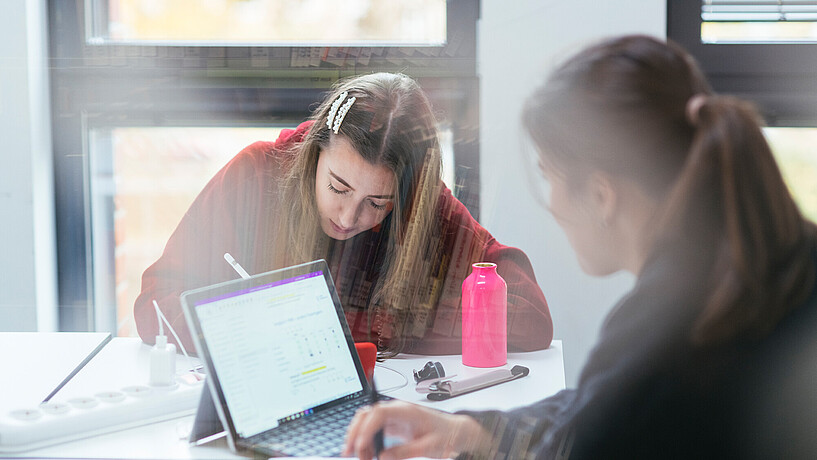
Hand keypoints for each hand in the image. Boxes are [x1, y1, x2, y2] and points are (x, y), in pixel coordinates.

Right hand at [342, 400, 489, 459]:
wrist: (456, 432)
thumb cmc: (447, 434)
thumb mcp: (428, 447)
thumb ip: (404, 452)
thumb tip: (383, 457)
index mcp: (406, 410)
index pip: (378, 413)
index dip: (366, 428)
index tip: (360, 445)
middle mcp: (397, 410)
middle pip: (367, 414)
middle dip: (355, 432)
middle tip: (350, 452)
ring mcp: (394, 417)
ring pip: (367, 421)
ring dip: (359, 438)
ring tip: (361, 457)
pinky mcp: (393, 425)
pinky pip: (373, 430)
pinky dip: (366, 441)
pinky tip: (367, 453)